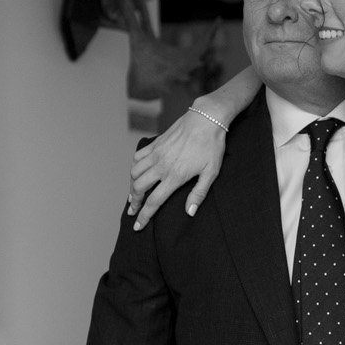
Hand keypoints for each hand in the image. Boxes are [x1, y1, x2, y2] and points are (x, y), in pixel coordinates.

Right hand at [127, 109, 225, 228]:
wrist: (206, 119)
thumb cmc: (212, 146)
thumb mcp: (211, 173)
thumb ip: (199, 194)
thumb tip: (189, 212)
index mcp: (175, 176)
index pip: (154, 201)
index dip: (144, 216)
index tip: (138, 226)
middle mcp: (161, 166)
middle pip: (138, 188)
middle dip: (134, 203)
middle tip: (133, 211)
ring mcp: (156, 153)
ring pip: (134, 173)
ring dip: (132, 186)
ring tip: (134, 195)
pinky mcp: (155, 144)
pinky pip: (137, 157)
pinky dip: (134, 167)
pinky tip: (137, 173)